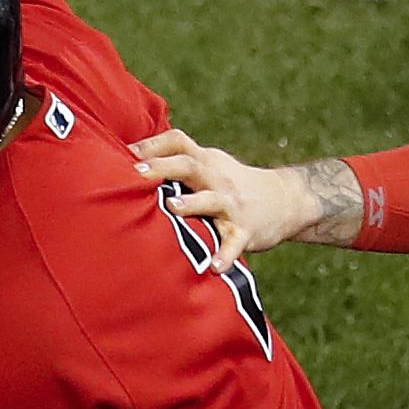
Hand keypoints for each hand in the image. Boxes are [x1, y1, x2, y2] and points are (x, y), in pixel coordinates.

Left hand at [131, 128, 330, 264]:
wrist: (285, 201)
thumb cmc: (231, 184)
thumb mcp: (209, 164)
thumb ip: (177, 161)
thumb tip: (131, 159)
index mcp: (205, 161)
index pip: (177, 141)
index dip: (151, 144)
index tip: (123, 151)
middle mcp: (217, 178)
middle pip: (189, 165)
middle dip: (162, 167)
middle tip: (136, 173)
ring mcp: (232, 204)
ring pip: (212, 200)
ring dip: (192, 203)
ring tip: (173, 207)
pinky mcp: (246, 230)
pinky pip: (235, 243)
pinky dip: (226, 255)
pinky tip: (215, 267)